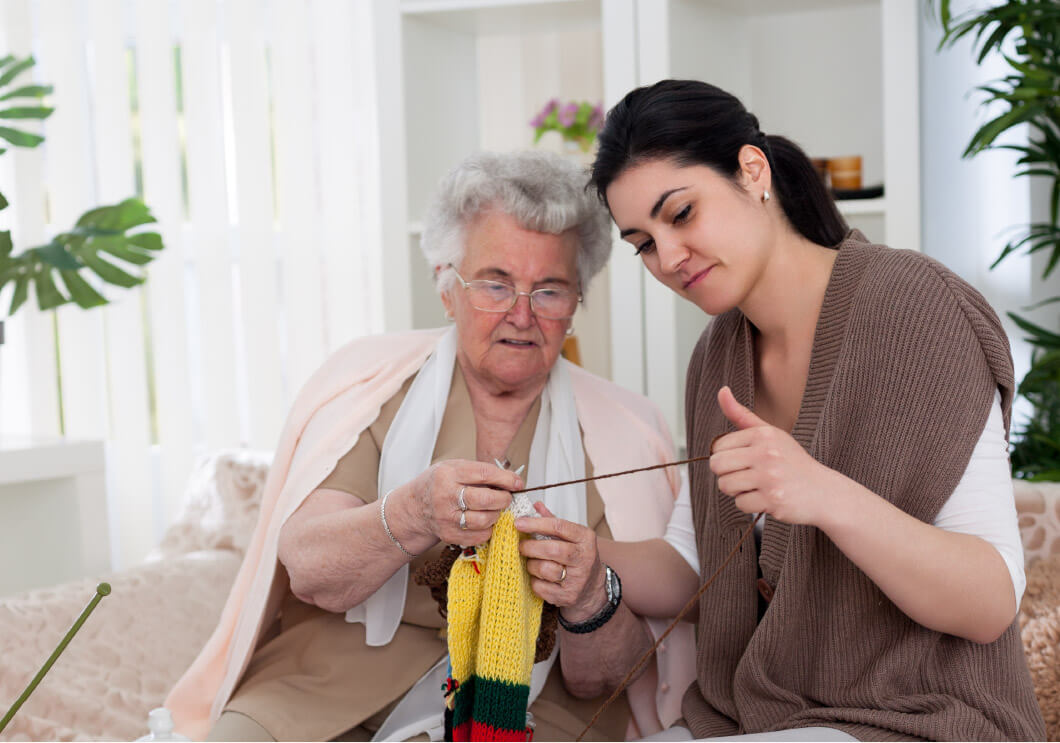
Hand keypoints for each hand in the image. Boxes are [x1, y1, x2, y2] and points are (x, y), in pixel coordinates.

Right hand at [402, 459, 521, 546]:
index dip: (506, 479)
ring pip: (484, 520)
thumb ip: (479, 471)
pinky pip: (479, 535)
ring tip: (494, 509)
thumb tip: (511, 480)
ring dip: (497, 515)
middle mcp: (445, 496)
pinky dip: (488, 529)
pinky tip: (485, 521)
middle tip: (506, 497)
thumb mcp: (454, 468)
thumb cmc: (439, 484)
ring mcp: (446, 518)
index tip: (517, 483)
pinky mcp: (449, 535)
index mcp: (448, 474)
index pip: (485, 474)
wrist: (415, 507)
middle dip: (504, 499)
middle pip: (486, 500)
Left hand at [515, 502, 606, 620]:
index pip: (559, 526)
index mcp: (586, 538)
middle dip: (530, 547)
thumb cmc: (578, 557)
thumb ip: (554, 521)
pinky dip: (534, 581)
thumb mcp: (572, 536)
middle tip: (520, 546)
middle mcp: (585, 558)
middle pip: (552, 549)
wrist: (592, 587)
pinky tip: (538, 577)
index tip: (518, 523)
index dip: (536, 524)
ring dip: (531, 565)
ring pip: (545, 569)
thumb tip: (535, 506)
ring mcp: (578, 579)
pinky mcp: (568, 596)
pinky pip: (541, 587)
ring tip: (530, 562)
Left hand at [710, 386, 838, 525]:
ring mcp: (770, 477)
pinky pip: (740, 504)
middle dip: (726, 474)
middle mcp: (766, 453)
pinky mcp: (773, 499)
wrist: (823, 491)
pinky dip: (750, 505)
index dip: (726, 456)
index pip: (718, 445)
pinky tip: (766, 498)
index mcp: (763, 435)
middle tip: (746, 475)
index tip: (744, 460)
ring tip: (757, 487)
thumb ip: (741, 415)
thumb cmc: (792, 462)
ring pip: (725, 485)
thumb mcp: (770, 434)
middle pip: (717, 465)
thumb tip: (722, 391)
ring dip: (737, 491)